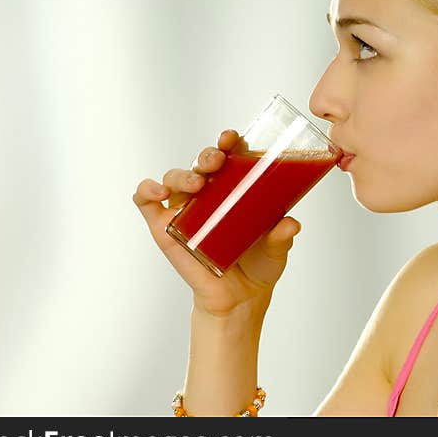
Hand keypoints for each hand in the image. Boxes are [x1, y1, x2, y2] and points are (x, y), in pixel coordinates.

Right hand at [133, 129, 300, 316]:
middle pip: (201, 162)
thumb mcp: (276, 248)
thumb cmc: (259, 264)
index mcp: (235, 187)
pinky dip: (147, 190)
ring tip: (197, 184)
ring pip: (175, 176)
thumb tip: (290, 224)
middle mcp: (209, 192)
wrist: (240, 297)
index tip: (232, 139)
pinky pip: (147, 201)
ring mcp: (185, 209)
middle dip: (207, 155)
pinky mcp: (164, 227)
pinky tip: (158, 191)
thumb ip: (282, 236)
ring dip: (183, 174)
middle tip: (217, 162)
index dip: (228, 142)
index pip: (229, 155)